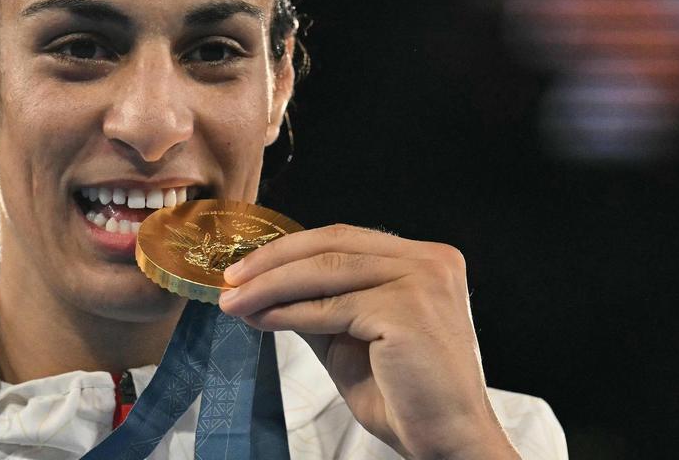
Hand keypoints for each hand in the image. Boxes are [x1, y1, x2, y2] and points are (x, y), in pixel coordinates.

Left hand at [218, 224, 519, 459]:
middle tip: (231, 279)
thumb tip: (262, 288)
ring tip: (235, 301)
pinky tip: (262, 320)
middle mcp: (429, 261)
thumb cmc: (406, 397)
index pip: (345, 238)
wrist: (448, 442)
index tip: (247, 267)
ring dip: (271, 286)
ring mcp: (421, 281)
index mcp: (425, 260)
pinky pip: (332, 307)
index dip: (291, 249)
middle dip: (273, 261)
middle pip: (333, 245)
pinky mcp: (406, 310)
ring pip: (325, 271)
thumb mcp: (354, 337)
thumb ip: (322, 304)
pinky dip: (289, 312)